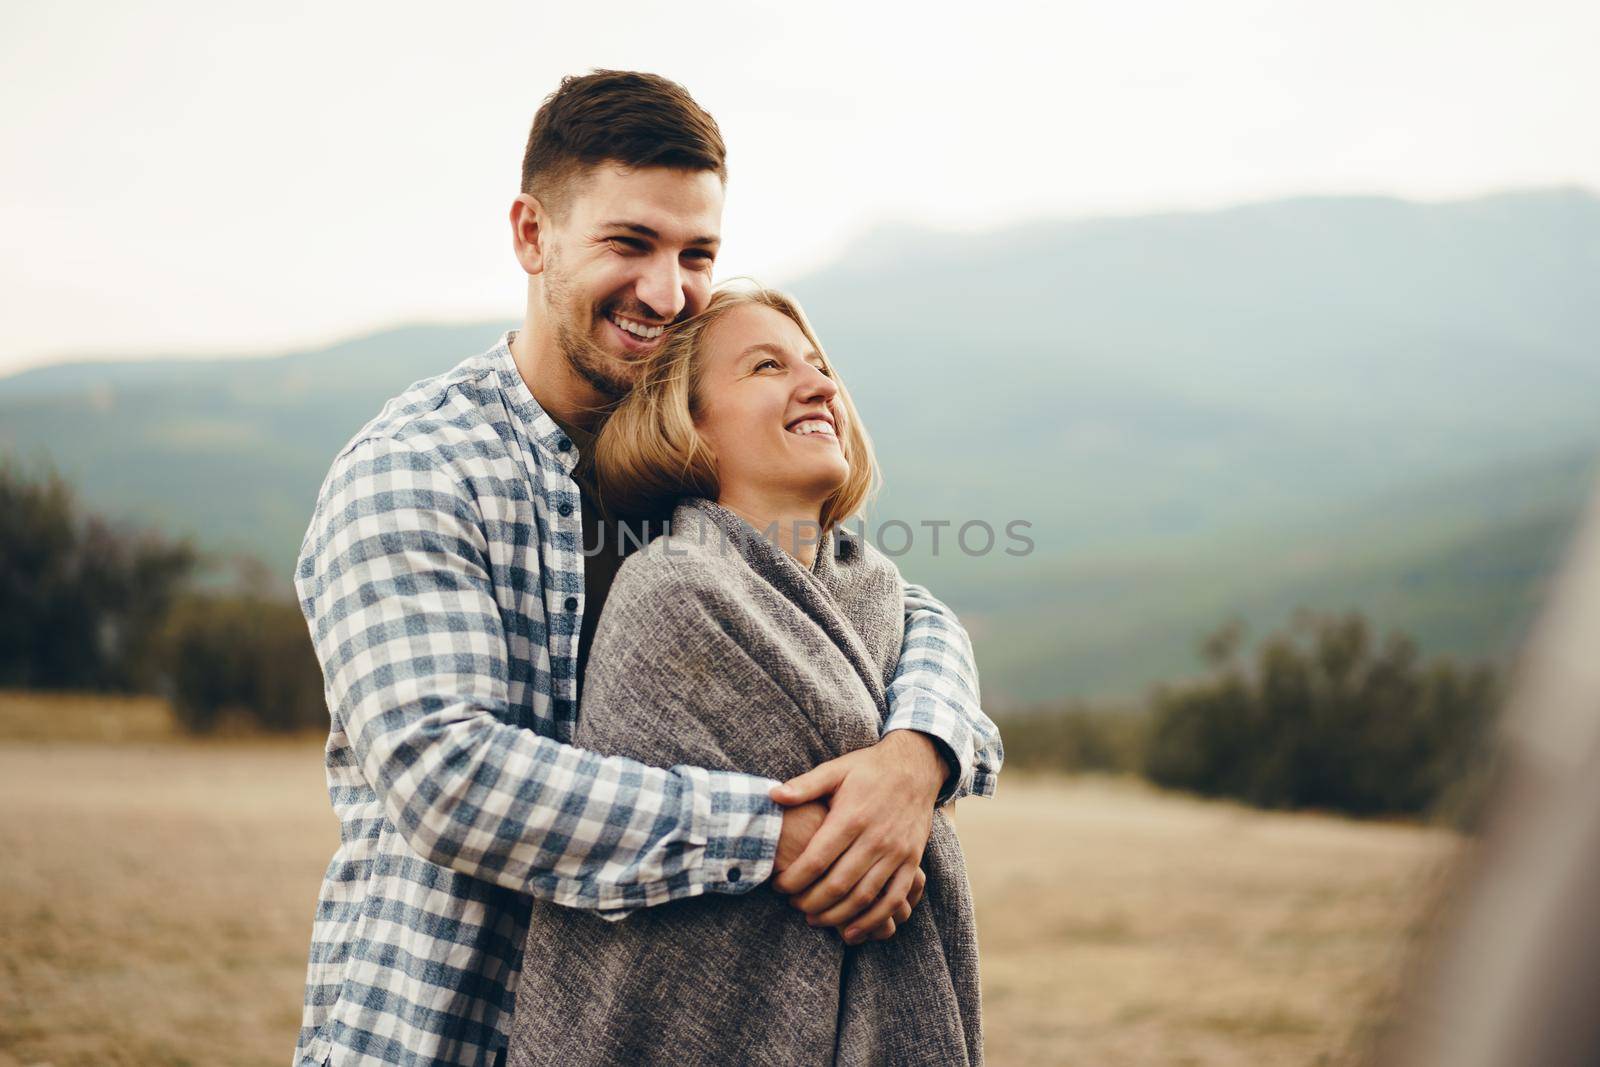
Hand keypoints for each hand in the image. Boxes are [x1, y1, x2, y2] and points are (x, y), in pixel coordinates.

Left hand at [769, 731, 946, 939]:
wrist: (915, 766)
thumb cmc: (868, 770)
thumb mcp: (836, 769)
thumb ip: (805, 785)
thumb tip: (773, 795)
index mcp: (852, 816)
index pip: (817, 858)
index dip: (794, 879)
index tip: (778, 887)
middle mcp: (875, 838)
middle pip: (838, 884)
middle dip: (810, 902)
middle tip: (793, 906)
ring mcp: (896, 853)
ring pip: (864, 897)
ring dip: (837, 916)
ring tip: (814, 920)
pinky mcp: (912, 862)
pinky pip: (893, 900)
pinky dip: (873, 920)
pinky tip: (851, 932)